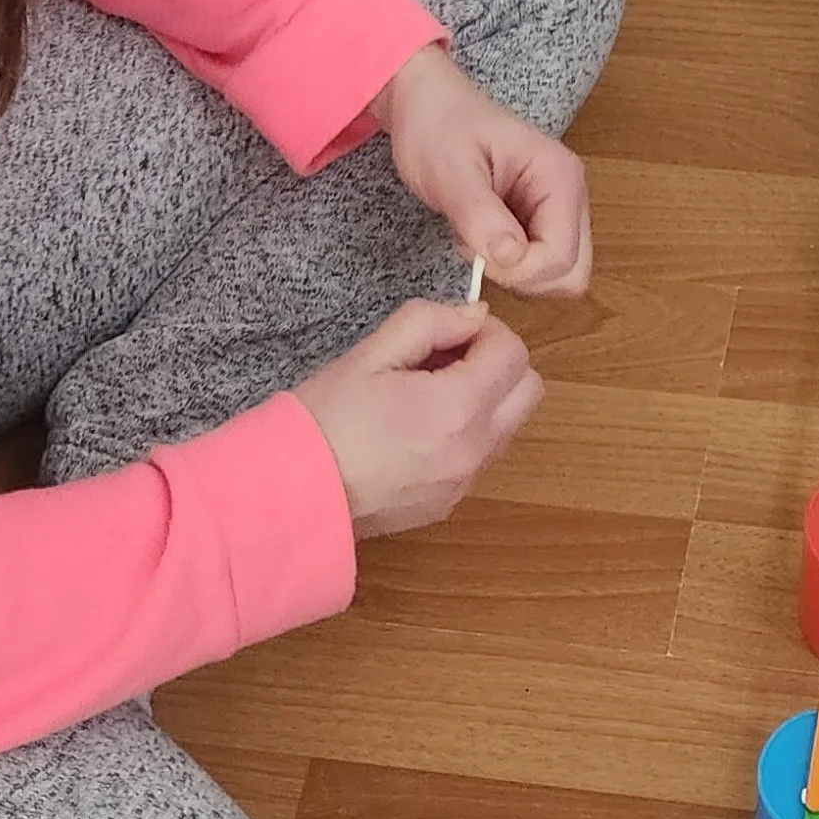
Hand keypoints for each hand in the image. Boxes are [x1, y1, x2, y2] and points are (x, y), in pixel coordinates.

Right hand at [295, 299, 541, 537]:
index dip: (486, 331)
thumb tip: (472, 315)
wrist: (289, 495)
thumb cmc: (322, 422)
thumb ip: (429, 322)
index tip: (451, 333)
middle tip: (448, 358)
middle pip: (529, 389)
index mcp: (457, 407)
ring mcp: (465, 482)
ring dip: (488, 400)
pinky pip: (484, 457)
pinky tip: (420, 429)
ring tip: (430, 395)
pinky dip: (470, 434)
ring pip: (511, 425)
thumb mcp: (370, 354)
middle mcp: (473, 449)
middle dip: (499, 364)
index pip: (513, 352)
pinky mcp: (450, 503)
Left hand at [373, 45, 591, 297]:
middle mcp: (570, 194)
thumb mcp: (450, 172)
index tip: (479, 253)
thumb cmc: (439, 126)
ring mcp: (560, 209)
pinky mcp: (543, 220)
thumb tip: (511, 259)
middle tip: (480, 250)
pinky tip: (485, 237)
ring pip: (560, 275)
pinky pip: (541, 265)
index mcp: (559, 176)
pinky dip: (512, 267)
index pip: (563, 256)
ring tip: (480, 238)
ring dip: (518, 274)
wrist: (429, 107)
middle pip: (573, 273)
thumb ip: (481, 216)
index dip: (520, 270)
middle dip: (525, 278)